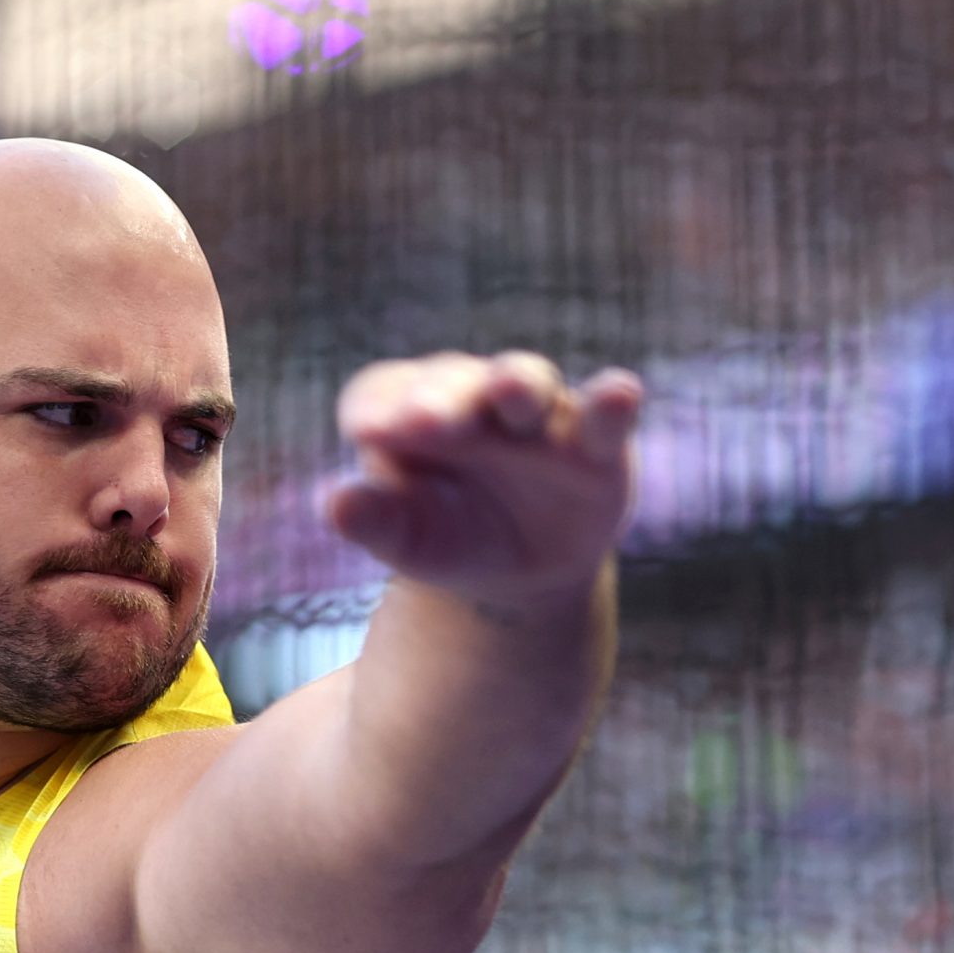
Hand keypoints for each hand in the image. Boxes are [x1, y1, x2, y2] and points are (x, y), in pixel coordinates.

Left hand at [327, 351, 642, 608]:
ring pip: (525, 383)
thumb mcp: (405, 537)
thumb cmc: (445, 537)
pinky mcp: (593, 441)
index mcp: (405, 412)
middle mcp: (469, 397)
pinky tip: (620, 393)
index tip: (366, 429)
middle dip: (441, 398)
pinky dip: (613, 402)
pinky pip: (604, 414)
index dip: (376, 408)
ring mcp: (533, 414)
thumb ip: (370, 519)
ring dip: (517, 385)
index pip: (380, 396)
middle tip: (424, 420)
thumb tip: (333, 504)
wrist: (518, 570)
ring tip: (508, 393)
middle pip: (452, 383)